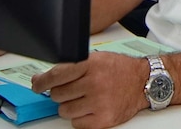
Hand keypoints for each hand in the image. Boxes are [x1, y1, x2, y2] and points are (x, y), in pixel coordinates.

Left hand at [32, 52, 148, 128]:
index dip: (42, 82)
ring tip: (84, 99)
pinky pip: (76, 124)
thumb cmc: (119, 69)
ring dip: (70, 106)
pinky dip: (80, 118)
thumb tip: (42, 79)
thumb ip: (71, 66)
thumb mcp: (96, 58)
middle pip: (57, 94)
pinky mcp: (103, 119)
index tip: (37, 85)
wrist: (143, 82)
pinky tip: (90, 108)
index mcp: (90, 64)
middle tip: (73, 90)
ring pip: (64, 111)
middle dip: (61, 93)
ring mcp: (99, 102)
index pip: (56, 75)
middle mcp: (94, 82)